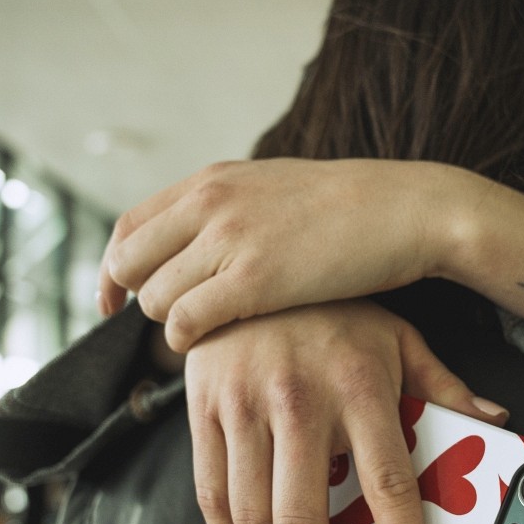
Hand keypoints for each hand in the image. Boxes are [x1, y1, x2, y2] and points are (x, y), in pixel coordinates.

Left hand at [99, 158, 486, 351]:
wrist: (408, 211)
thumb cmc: (353, 209)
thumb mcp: (276, 189)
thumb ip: (231, 209)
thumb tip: (201, 242)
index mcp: (214, 180)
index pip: (129, 228)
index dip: (116, 270)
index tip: (120, 299)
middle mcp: (210, 203)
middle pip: (130, 264)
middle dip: (139, 300)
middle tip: (170, 324)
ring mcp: (230, 240)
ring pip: (157, 298)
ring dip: (173, 323)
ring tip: (210, 333)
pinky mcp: (255, 280)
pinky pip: (187, 321)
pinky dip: (189, 340)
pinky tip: (215, 343)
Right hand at [184, 299, 508, 523]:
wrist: (254, 260)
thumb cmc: (335, 310)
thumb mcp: (399, 339)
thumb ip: (444, 387)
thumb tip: (493, 421)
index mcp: (360, 387)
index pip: (388, 483)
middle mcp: (299, 400)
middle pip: (304, 519)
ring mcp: (244, 406)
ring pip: (252, 517)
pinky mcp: (204, 410)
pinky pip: (210, 495)